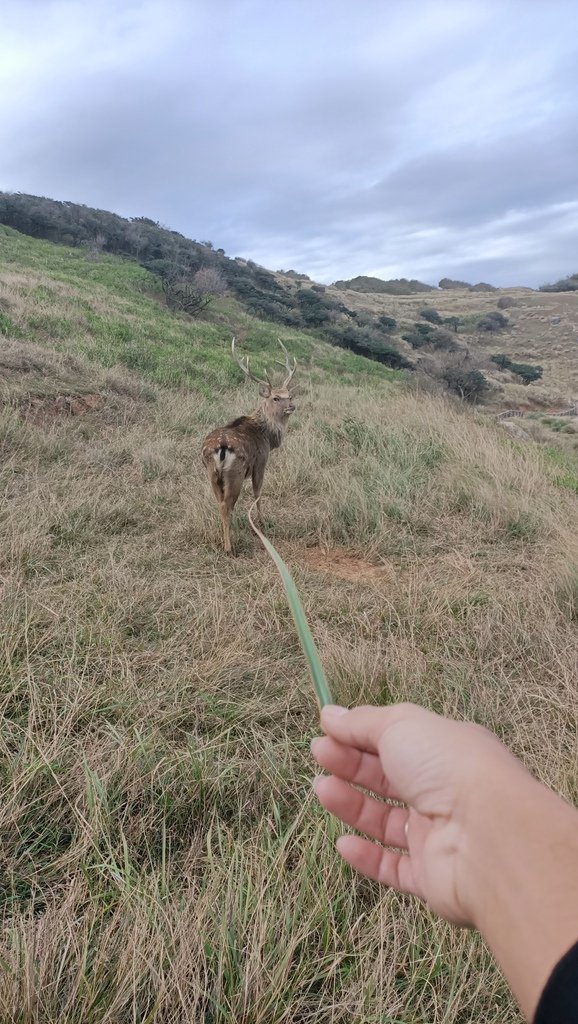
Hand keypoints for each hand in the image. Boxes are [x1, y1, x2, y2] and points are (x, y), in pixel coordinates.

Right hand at [311, 702, 523, 926]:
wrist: (488, 836)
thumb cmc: (448, 767)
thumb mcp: (401, 726)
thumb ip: (362, 723)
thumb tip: (329, 714)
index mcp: (446, 750)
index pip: (398, 739)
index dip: (360, 734)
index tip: (326, 730)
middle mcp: (444, 791)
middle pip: (388, 778)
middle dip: (351, 765)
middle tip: (318, 755)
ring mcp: (438, 835)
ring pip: (386, 821)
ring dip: (351, 805)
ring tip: (321, 790)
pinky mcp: (431, 876)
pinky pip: (393, 867)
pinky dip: (367, 857)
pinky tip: (343, 842)